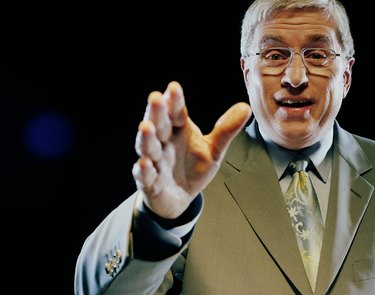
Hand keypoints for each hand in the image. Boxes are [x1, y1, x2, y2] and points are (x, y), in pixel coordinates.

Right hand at [132, 81, 251, 218]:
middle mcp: (164, 143)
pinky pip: (145, 176)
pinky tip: (145, 164)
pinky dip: (144, 171)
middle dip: (156, 113)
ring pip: (148, 148)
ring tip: (146, 127)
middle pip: (159, 125)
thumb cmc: (194, 168)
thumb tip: (246, 107)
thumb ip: (226, 131)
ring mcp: (155, 162)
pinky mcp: (150, 183)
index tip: (174, 87)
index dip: (175, 101)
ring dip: (146, 138)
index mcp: (178, 130)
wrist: (181, 197)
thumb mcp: (213, 150)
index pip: (176, 112)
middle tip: (155, 98)